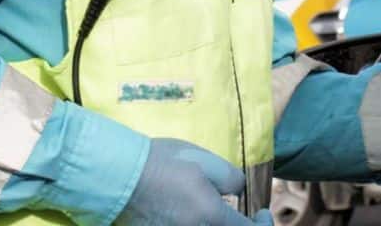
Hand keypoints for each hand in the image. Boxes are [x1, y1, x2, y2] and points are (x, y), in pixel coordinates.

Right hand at [118, 138, 273, 224]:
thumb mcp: (205, 161)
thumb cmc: (162, 163)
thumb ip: (230, 179)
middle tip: (245, 216)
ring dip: (217, 224)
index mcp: (210, 217)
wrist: (118, 176)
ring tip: (213, 211)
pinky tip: (191, 214)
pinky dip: (197, 224)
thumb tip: (237, 191)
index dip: (263, 224)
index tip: (263, 212)